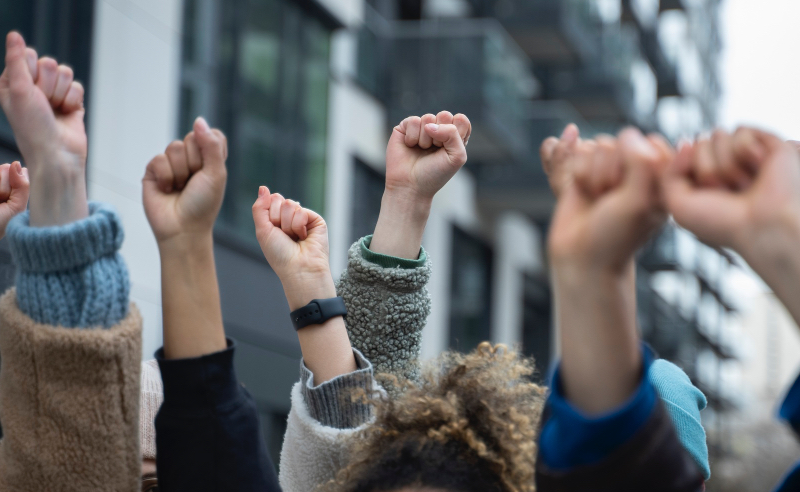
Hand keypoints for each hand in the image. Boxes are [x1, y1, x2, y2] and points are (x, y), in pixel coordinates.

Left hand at [0, 32, 86, 225]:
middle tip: (43, 103)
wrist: (57, 154)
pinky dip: (73, 101)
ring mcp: (53, 94)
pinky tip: (67, 113)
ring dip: (61, 93)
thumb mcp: (18, 90)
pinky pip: (77, 86)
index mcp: (14, 82)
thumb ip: (16, 60)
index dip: (32, 71)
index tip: (28, 91)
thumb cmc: (32, 127)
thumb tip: (14, 34)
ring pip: (65, 73)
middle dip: (48, 84)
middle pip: (49, 63)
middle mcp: (33, 87)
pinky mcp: (71, 102)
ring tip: (55, 109)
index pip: (28, 55)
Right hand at [143, 117, 227, 243]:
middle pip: (192, 138)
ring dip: (180, 172)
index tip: (210, 169)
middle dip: (195, 163)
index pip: (212, 135)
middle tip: (194, 183)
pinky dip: (166, 177)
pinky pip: (159, 159)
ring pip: (175, 147)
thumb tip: (199, 120)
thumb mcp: (215, 174)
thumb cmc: (203, 204)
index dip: (210, 148)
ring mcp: (172, 163)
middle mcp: (191, 159)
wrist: (182, 229)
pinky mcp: (154, 171)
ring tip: (181, 188)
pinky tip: (167, 190)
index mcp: (210, 159)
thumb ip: (211, 145)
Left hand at [252, 189, 333, 309]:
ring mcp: (303, 218)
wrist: (298, 268)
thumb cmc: (280, 255)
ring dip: (288, 224)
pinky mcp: (316, 220)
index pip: (271, 200)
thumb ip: (260, 208)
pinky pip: (302, 211)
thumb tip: (263, 188)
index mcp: (276, 219)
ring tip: (295, 238)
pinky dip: (299, 225)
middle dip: (277, 218)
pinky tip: (304, 236)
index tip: (273, 231)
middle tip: (284, 235)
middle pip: (279, 199)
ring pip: (290, 204)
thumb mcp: (263, 230)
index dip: (269, 214)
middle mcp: (290, 217)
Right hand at [369, 112, 470, 258]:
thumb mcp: (457, 156)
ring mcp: (421, 128)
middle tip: (435, 150)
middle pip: (445, 115)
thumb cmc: (435, 174)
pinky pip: (413, 121)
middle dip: (441, 134)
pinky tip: (410, 146)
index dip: (456, 132)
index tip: (449, 149)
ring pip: (428, 118)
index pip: (461, 119)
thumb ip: (453, 133)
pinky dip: (413, 136)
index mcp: (454, 136)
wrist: (411, 186)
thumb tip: (430, 125)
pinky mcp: (405, 128)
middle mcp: (438, 130)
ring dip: (426, 139)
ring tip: (422, 150)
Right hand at [547, 127, 671, 273]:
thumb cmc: (615, 236)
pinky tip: (582, 192)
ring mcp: (610, 170)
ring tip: (596, 200)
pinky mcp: (586, 171)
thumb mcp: (638, 201)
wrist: (581, 257)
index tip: (633, 197)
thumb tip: (626, 133)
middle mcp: (637, 170)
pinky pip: (576, 152)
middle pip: (618, 143)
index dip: (635, 167)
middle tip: (610, 202)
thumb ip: (641, 161)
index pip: (649, 143)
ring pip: (596, 147)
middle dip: (608, 173)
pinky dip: (575, 172)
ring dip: (591, 175)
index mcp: (661, 176)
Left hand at [662, 128, 799, 256]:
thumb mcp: (678, 203)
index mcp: (702, 177)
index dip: (688, 173)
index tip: (705, 197)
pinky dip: (746, 152)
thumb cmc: (722, 222)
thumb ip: (668, 172)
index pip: (683, 153)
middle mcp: (723, 163)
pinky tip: (759, 168)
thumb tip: (687, 142)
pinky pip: (741, 131)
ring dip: (727, 165)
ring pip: (718, 135)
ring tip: (744, 184)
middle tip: (727, 192)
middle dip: (707, 169)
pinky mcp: (767, 143)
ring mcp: (744, 153)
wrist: (763, 226)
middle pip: (699, 142)